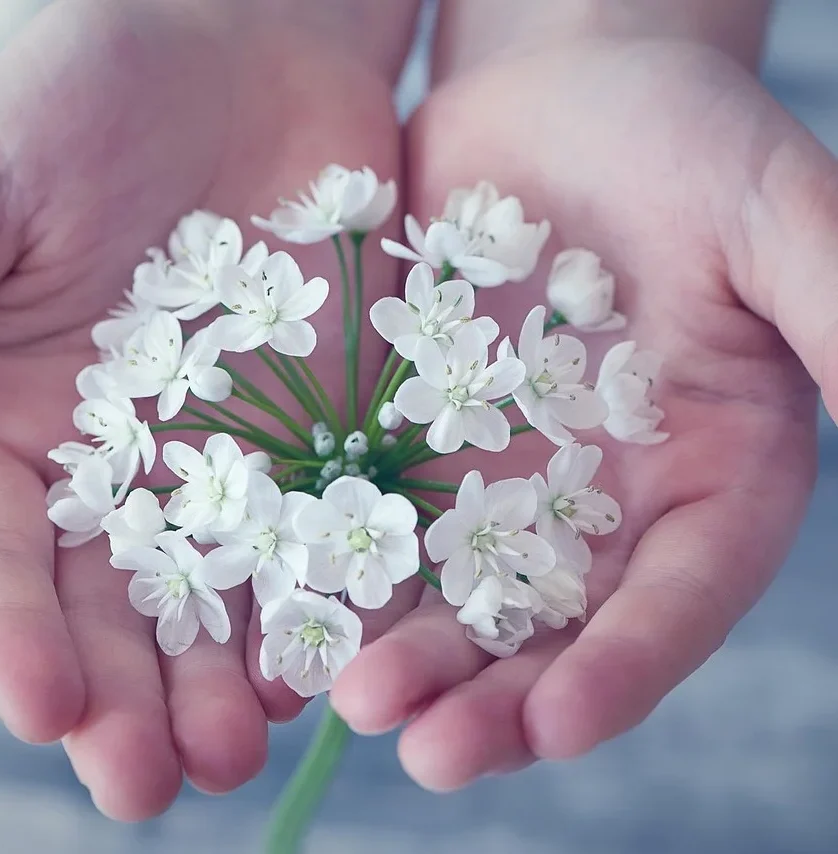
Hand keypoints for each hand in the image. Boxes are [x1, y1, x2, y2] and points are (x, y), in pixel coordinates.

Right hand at [0, 0, 412, 817]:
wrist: (235, 40)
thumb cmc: (77, 84)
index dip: (11, 636)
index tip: (43, 709)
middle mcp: (109, 455)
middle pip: (109, 600)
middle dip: (125, 691)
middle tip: (149, 783)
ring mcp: (224, 446)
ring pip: (219, 587)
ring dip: (223, 673)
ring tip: (239, 752)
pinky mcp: (319, 423)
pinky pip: (323, 524)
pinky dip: (325, 594)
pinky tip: (330, 658)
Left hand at [331, 35, 837, 788]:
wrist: (565, 95)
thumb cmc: (687, 139)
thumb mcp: (775, 213)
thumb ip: (832, 313)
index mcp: (707, 475)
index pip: (674, 596)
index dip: (625, 667)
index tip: (562, 724)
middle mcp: (603, 500)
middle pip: (552, 626)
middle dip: (495, 696)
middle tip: (427, 752)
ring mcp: (502, 474)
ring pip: (455, 592)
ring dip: (408, 654)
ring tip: (356, 703)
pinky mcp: (419, 433)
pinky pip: (377, 516)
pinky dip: (343, 568)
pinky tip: (300, 614)